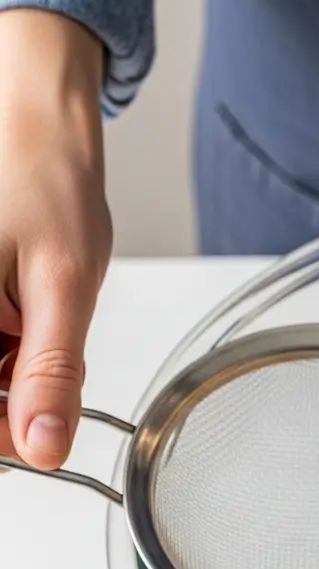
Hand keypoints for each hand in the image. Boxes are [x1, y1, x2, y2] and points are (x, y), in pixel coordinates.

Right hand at [0, 9, 111, 468]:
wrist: (37, 121)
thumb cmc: (45, 179)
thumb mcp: (62, 284)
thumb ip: (52, 369)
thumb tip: (45, 446)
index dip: (5, 435)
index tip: (39, 438)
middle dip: (9, 404)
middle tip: (46, 367)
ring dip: (12, 374)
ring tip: (35, 318)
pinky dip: (9, 350)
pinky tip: (25, 318)